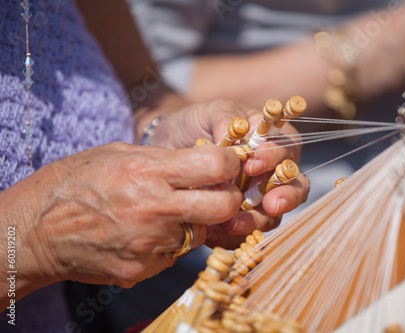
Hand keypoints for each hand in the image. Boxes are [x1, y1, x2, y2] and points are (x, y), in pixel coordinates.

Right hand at [2, 141, 241, 294]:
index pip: (216, 167)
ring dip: (195, 222)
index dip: (230, 164)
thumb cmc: (75, 183)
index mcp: (148, 172)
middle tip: (217, 192)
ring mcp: (150, 244)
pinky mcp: (143, 269)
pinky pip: (175, 254)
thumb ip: (164, 158)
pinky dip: (170, 243)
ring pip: (201, 233)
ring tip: (167, 212)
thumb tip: (201, 160)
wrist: (35, 231)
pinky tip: (146, 233)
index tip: (227, 164)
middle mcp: (155, 209)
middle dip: (228, 198)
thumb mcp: (118, 153)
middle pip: (224, 206)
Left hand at [150, 99, 309, 248]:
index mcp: (275, 141)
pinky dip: (233, 236)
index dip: (273, 160)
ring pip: (271, 216)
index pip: (287, 151)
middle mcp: (272, 172)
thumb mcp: (213, 111)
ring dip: (256, 221)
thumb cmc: (198, 122)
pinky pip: (246, 232)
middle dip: (285, 198)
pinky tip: (214, 233)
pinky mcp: (239, 216)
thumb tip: (235, 137)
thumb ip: (227, 119)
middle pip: (293, 188)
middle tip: (270, 205)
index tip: (251, 164)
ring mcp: (257, 197)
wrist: (170, 144)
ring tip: (232, 224)